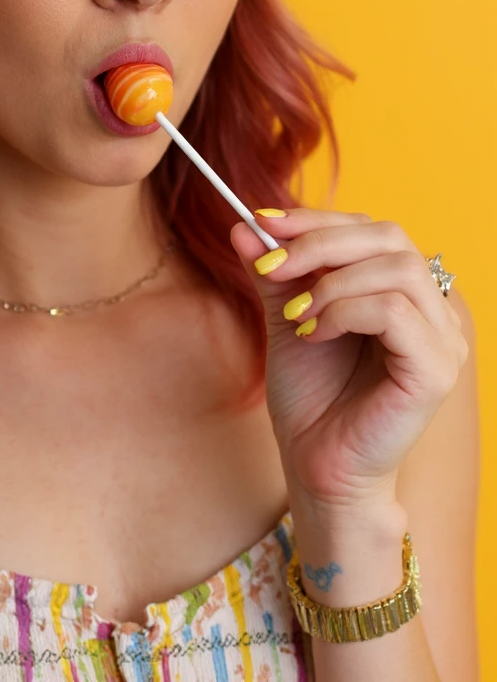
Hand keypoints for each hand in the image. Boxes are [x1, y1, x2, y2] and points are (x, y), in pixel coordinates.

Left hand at [229, 207, 467, 511]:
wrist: (316, 465)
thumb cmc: (310, 395)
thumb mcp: (286, 317)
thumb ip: (274, 272)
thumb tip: (243, 224)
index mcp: (402, 290)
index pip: (372, 228)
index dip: (317, 219)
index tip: (261, 222)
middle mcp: (432, 309)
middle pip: (390, 238)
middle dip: (321, 241)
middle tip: (270, 265)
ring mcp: (442, 340)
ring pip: (397, 269)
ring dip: (332, 282)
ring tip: (295, 316)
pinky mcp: (435, 371)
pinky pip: (396, 313)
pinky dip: (346, 312)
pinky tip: (314, 334)